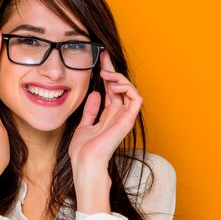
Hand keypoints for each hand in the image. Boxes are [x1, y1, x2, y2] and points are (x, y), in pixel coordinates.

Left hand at [68, 51, 142, 175]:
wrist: (85, 162)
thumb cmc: (83, 150)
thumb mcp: (84, 125)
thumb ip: (90, 111)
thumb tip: (95, 94)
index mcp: (108, 116)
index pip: (110, 90)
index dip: (106, 75)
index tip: (100, 61)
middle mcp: (118, 115)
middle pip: (120, 87)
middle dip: (112, 70)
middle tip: (104, 57)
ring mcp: (124, 117)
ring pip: (130, 89)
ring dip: (119, 78)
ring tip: (105, 75)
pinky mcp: (128, 119)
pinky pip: (136, 98)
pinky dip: (127, 88)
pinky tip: (112, 87)